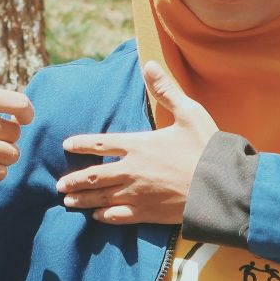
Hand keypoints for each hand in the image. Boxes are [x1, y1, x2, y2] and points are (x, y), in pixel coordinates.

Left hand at [57, 61, 217, 224]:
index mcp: (139, 145)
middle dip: (74, 180)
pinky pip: (118, 216)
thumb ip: (166, 90)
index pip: (101, 143)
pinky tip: (97, 216)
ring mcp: (137, 194)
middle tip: (59, 184)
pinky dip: (104, 216)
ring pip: (101, 198)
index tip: (66, 146)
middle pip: (93, 176)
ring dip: (82, 199)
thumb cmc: (207, 148)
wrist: (220, 187)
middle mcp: (132, 170)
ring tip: (68, 201)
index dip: (82, 144)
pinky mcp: (147, 213)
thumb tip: (149, 64)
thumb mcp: (189, 112)